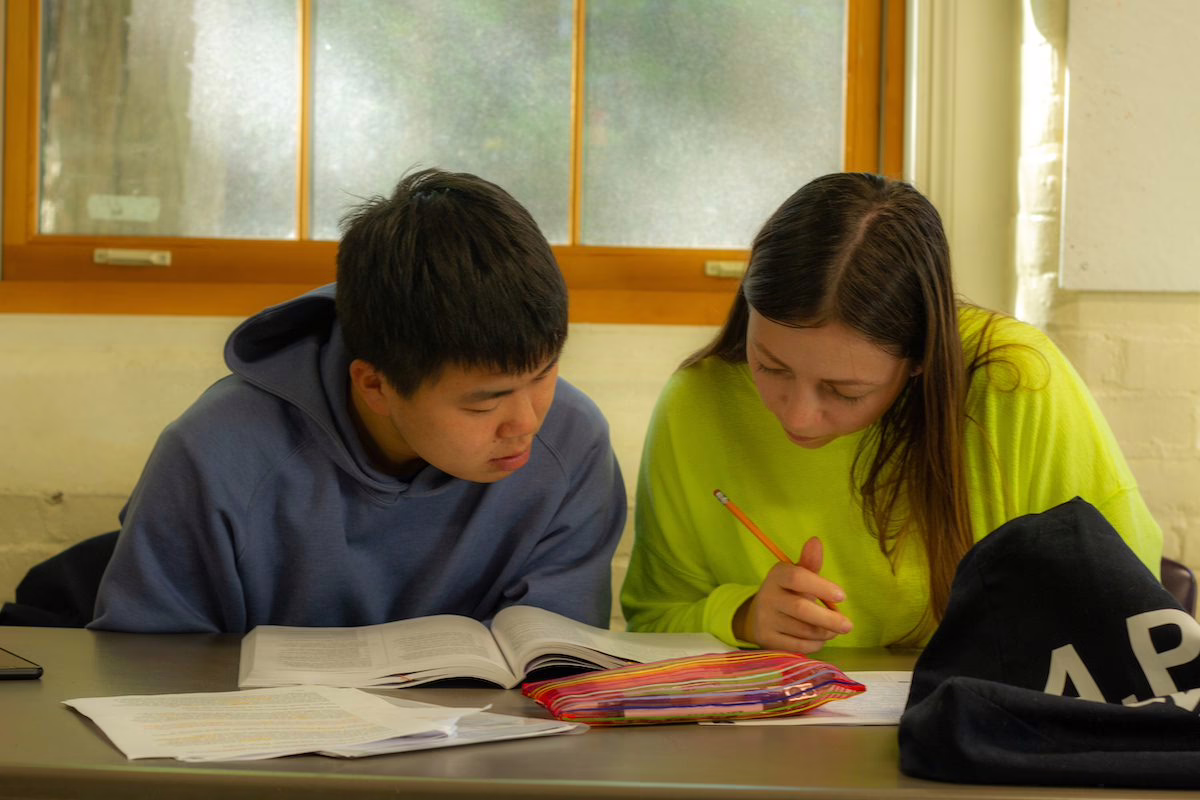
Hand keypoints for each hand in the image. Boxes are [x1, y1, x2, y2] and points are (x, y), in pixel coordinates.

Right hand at [733, 536, 852, 653]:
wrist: (757, 616)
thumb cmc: (787, 592)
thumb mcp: (797, 575)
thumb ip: (810, 562)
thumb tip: (816, 541)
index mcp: (777, 576)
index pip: (797, 578)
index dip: (821, 587)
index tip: (842, 596)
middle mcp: (768, 596)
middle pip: (800, 608)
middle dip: (828, 619)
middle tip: (848, 626)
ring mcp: (765, 619)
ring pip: (802, 630)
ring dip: (824, 632)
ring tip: (834, 630)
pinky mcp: (766, 640)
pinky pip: (797, 646)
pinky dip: (815, 644)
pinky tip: (820, 639)